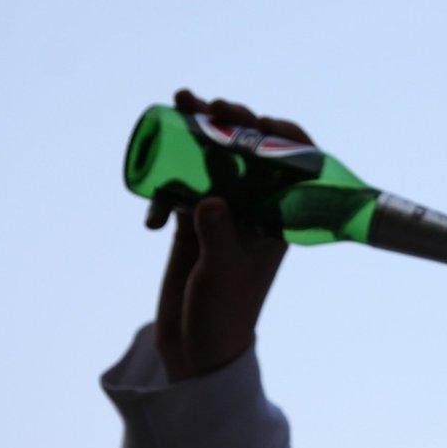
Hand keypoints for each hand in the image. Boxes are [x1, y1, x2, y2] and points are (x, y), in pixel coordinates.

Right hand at [145, 89, 310, 380]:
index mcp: (281, 217)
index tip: (261, 120)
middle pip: (252, 151)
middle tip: (212, 103)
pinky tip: (153, 211)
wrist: (196, 344)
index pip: (294, 165)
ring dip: (198, 131)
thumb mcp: (223, 273)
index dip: (284, 136)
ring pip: (216, 158)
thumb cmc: (224, 312)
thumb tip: (209, 202)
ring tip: (181, 103)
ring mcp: (225, 209)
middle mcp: (257, 207)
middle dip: (233, 121)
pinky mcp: (193, 218)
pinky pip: (182, 182)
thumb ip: (219, 238)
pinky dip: (166, 183)